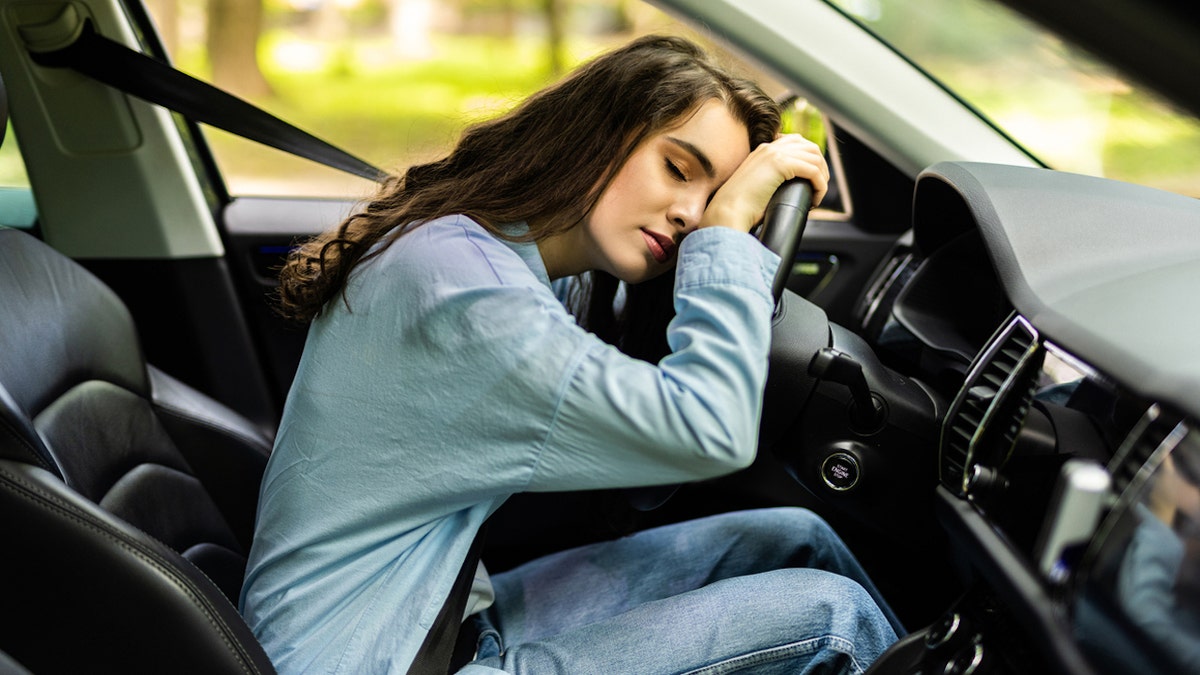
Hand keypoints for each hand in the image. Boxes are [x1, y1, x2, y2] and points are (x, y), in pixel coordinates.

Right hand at [698, 134, 828, 232]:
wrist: (728, 212)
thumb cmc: (740, 208)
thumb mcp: (758, 187)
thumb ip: (771, 181)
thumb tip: (791, 190)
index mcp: (762, 151)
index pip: (796, 143)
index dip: (810, 159)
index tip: (812, 180)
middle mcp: (769, 148)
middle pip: (809, 146)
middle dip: (821, 166)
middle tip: (819, 188)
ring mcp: (774, 154)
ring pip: (815, 157)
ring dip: (822, 177)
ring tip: (817, 195)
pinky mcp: (780, 164)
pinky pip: (813, 171)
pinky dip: (820, 186)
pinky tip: (814, 199)